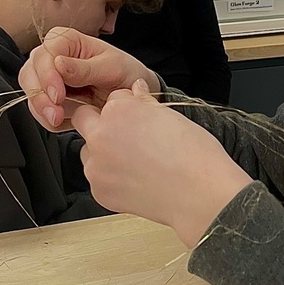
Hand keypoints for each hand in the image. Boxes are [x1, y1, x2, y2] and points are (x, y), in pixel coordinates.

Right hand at [18, 27, 159, 130]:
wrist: (133, 96)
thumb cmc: (126, 73)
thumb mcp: (112, 68)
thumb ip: (85, 68)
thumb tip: (58, 63)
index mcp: (66, 41)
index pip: (44, 55)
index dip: (47, 76)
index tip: (58, 94)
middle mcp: (52, 57)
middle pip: (29, 75)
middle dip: (40, 97)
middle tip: (55, 114)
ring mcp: (49, 79)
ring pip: (31, 95)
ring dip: (43, 111)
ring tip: (61, 119)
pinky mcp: (51, 99)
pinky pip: (41, 112)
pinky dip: (51, 120)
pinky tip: (69, 121)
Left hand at [73, 81, 251, 247]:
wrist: (199, 195)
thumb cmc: (193, 156)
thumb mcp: (172, 116)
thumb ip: (145, 101)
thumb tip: (137, 89)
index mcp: (119, 111)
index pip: (111, 98)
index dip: (124, 107)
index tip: (135, 117)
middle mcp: (101, 136)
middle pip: (84, 120)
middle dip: (100, 124)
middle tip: (126, 137)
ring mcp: (96, 166)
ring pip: (88, 151)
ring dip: (103, 153)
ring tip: (136, 163)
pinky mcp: (99, 191)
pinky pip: (98, 178)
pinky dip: (112, 179)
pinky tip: (137, 180)